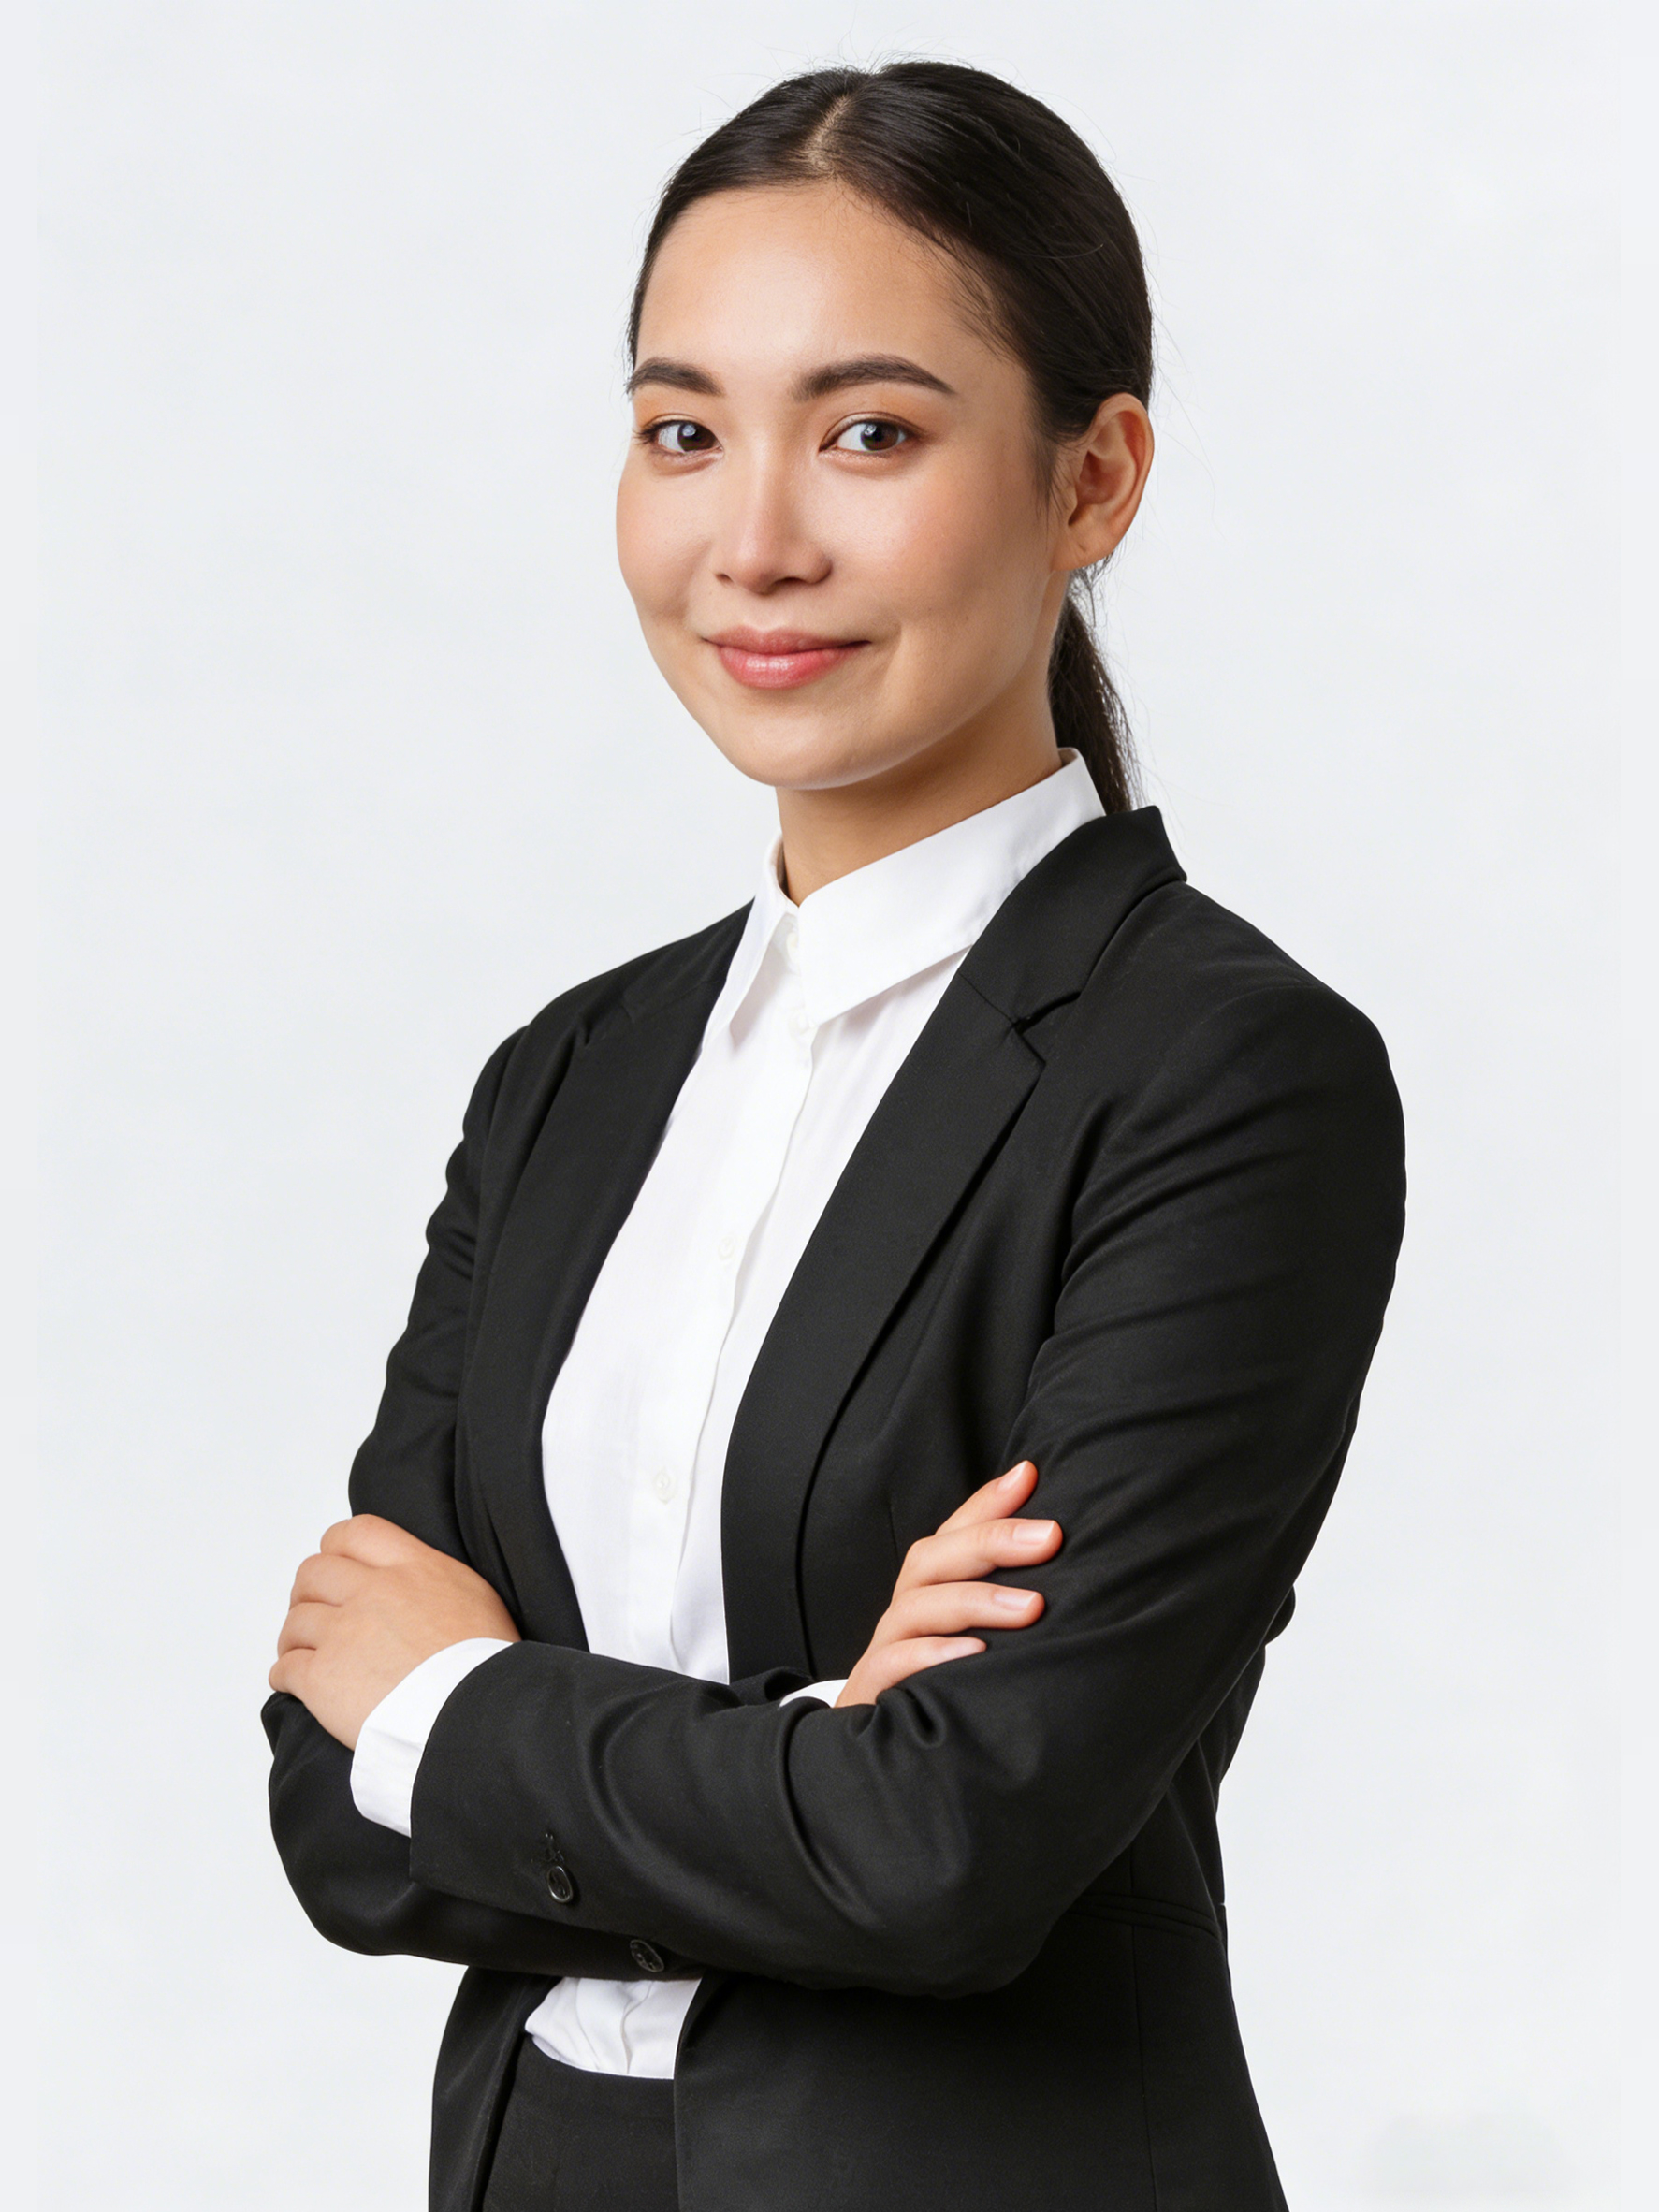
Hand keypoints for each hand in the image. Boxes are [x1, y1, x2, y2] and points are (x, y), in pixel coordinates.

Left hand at [269, 1515, 519, 1750]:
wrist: (474, 1713)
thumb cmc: (484, 1665)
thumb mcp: (474, 1597)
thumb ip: (433, 1579)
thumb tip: (417, 1581)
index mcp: (413, 1568)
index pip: (357, 1533)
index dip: (336, 1548)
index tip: (335, 1563)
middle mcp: (373, 1592)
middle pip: (314, 1573)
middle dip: (308, 1592)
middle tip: (315, 1611)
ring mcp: (344, 1633)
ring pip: (296, 1621)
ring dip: (294, 1636)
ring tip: (302, 1652)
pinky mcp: (322, 1678)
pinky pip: (285, 1668)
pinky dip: (284, 1674)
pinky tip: (292, 1682)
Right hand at [836, 1460, 1060, 1706]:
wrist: (889, 1762)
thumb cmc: (946, 1687)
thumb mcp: (981, 1637)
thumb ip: (1012, 1591)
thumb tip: (1058, 1544)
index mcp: (930, 1590)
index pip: (955, 1532)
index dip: (990, 1502)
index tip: (1031, 1474)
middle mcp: (906, 1611)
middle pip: (934, 1558)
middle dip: (992, 1541)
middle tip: (1051, 1536)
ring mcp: (886, 1649)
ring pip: (916, 1607)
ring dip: (975, 1600)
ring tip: (1031, 1606)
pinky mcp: (873, 1691)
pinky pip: (893, 1664)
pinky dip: (931, 1656)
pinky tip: (975, 1655)